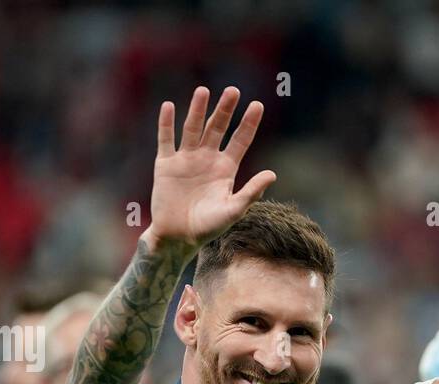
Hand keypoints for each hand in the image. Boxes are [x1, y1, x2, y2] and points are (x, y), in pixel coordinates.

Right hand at [145, 86, 276, 251]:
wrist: (178, 237)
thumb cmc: (208, 228)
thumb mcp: (233, 210)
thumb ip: (251, 192)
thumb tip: (272, 174)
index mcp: (226, 169)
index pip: (240, 140)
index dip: (248, 123)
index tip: (258, 105)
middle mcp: (207, 159)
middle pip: (218, 128)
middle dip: (225, 110)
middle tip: (233, 91)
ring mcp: (186, 159)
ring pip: (193, 129)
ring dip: (198, 110)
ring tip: (204, 91)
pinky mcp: (166, 164)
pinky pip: (166, 139)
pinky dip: (166, 123)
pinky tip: (169, 106)